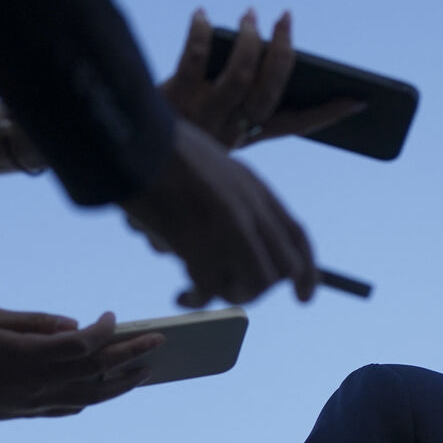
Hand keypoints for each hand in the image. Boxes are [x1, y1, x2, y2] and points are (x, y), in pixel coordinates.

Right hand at [0, 309, 163, 418]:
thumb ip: (34, 322)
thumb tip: (75, 325)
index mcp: (25, 355)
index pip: (80, 345)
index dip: (102, 330)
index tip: (112, 317)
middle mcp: (33, 383)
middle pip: (95, 369)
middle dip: (131, 352)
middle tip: (158, 340)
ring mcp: (30, 403)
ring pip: (88, 398)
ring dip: (122, 384)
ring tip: (144, 371)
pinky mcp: (23, 414)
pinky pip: (67, 409)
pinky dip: (90, 397)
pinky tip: (101, 387)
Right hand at [120, 118, 316, 306]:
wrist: (134, 142)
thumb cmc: (162, 154)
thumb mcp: (214, 168)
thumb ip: (233, 200)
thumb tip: (239, 239)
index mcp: (256, 189)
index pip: (298, 236)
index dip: (308, 271)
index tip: (305, 298)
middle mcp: (252, 210)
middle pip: (283, 268)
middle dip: (260, 286)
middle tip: (229, 288)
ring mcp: (230, 228)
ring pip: (255, 284)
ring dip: (229, 293)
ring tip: (199, 288)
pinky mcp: (202, 245)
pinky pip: (213, 292)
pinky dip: (198, 300)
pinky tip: (181, 297)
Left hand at [160, 8, 364, 148]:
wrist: (125, 153)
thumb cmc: (176, 135)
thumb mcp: (212, 129)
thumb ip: (238, 102)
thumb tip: (261, 49)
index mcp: (246, 139)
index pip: (296, 126)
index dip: (328, 113)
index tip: (357, 100)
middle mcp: (229, 130)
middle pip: (269, 92)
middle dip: (283, 54)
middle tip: (286, 20)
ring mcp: (202, 114)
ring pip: (239, 75)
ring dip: (248, 41)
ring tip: (250, 16)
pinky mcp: (173, 97)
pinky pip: (193, 60)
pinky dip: (198, 34)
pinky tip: (200, 15)